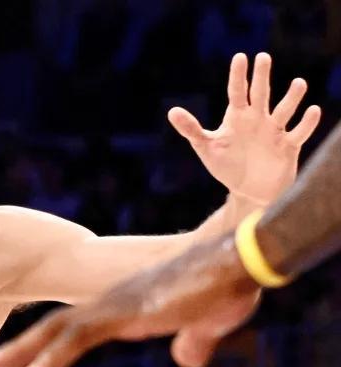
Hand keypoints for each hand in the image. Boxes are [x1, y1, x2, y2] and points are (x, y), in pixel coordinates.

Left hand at [0, 233, 260, 366]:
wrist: (241, 257)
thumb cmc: (225, 286)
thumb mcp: (205, 323)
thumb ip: (192, 341)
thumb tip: (186, 360)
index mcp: (124, 305)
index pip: (77, 324)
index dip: (49, 342)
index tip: (25, 360)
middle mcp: (112, 302)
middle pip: (56, 326)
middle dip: (22, 348)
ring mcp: (116, 305)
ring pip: (58, 331)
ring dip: (22, 353)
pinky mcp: (127, 313)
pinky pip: (81, 337)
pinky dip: (53, 356)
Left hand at [169, 53, 320, 202]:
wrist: (248, 190)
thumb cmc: (226, 165)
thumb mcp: (206, 147)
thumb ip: (191, 129)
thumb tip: (172, 111)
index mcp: (237, 116)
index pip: (237, 92)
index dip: (238, 75)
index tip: (240, 57)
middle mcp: (257, 119)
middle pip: (260, 94)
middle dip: (261, 77)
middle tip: (263, 57)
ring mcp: (274, 131)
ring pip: (284, 110)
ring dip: (291, 98)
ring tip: (298, 83)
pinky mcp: (288, 146)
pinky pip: (299, 132)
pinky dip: (306, 123)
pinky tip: (313, 110)